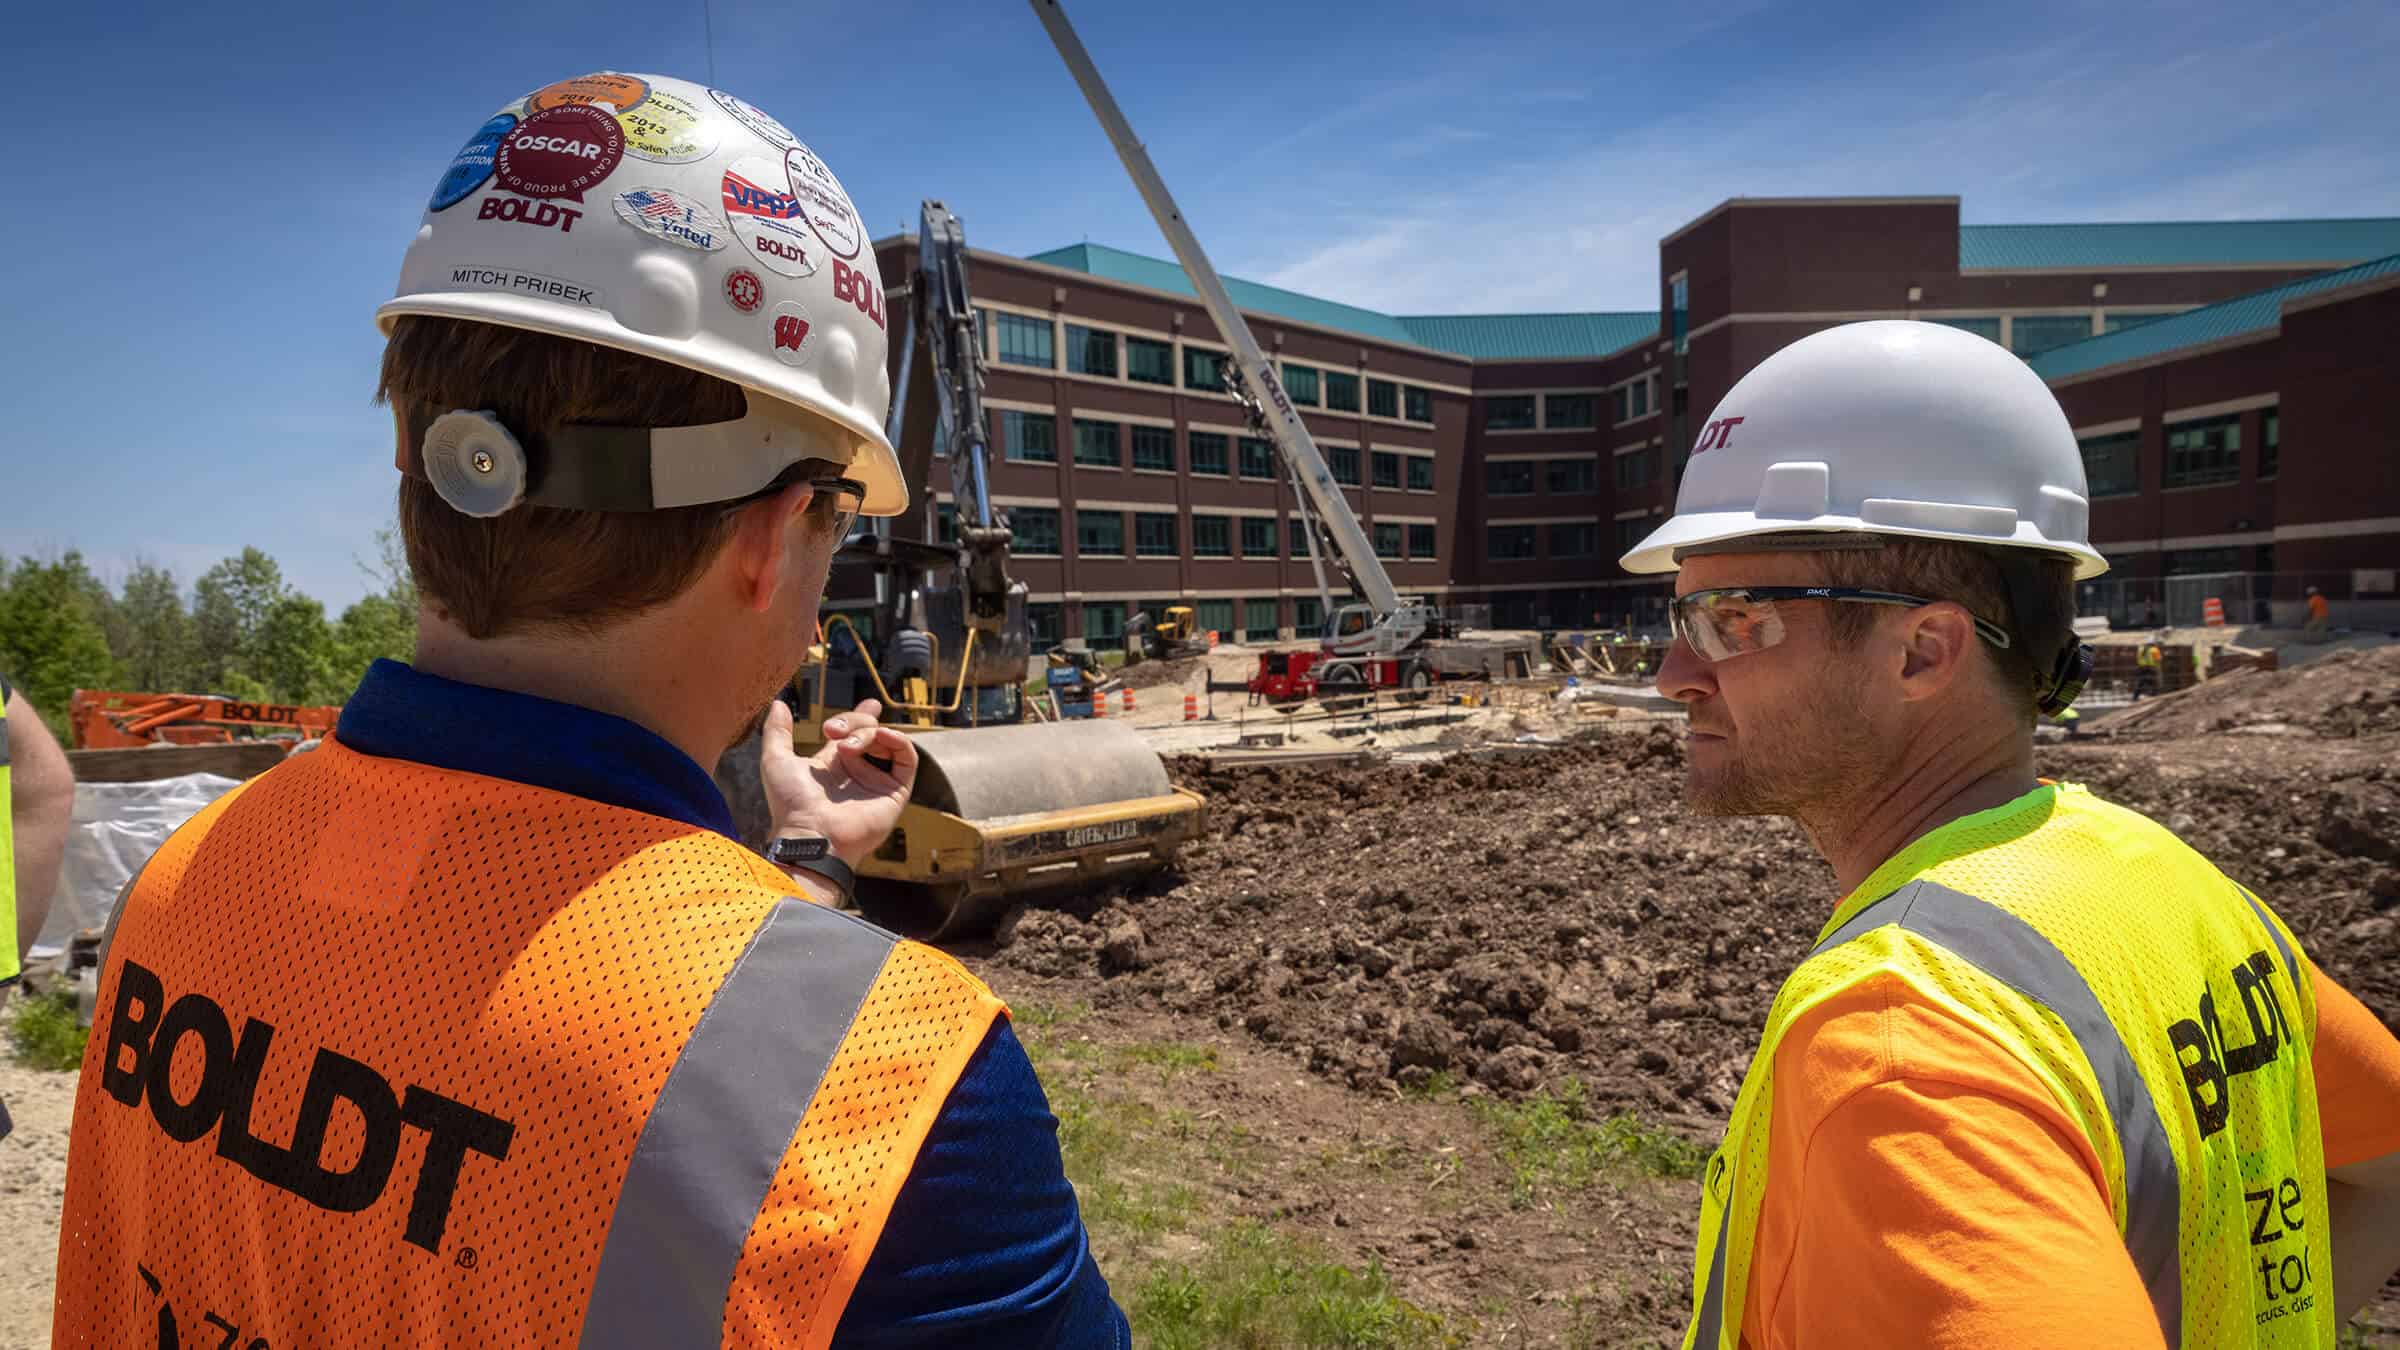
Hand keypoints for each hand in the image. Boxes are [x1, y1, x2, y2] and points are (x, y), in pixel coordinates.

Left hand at [759, 697, 918, 866]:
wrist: (811, 832)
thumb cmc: (790, 803)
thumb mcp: (776, 760)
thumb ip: (777, 731)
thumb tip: (778, 704)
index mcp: (834, 764)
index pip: (854, 734)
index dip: (862, 717)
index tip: (871, 703)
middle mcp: (858, 771)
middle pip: (870, 731)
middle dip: (854, 720)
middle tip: (830, 730)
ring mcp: (877, 781)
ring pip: (887, 740)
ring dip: (868, 732)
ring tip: (845, 745)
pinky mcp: (895, 791)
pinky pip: (908, 757)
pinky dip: (898, 740)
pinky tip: (880, 736)